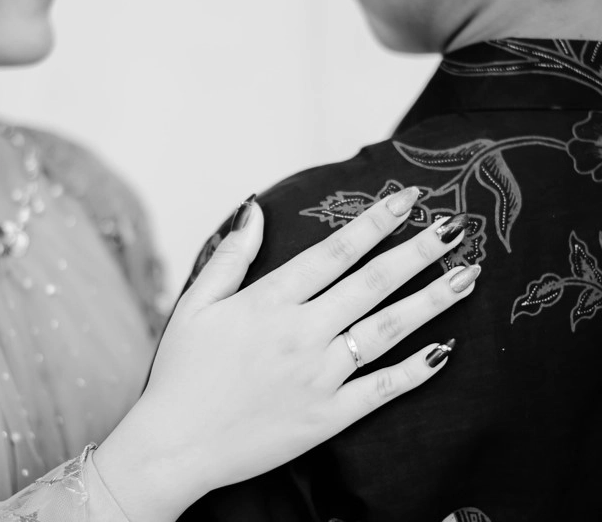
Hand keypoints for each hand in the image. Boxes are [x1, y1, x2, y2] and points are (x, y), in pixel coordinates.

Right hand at [96, 188, 476, 520]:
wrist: (175, 446)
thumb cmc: (182, 371)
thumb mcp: (195, 303)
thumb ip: (231, 254)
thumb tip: (254, 206)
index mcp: (270, 302)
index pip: (334, 251)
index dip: (374, 221)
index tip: (407, 198)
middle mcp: (302, 333)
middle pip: (372, 283)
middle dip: (417, 252)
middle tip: (454, 227)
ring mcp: (319, 376)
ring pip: (387, 330)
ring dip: (430, 301)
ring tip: (467, 276)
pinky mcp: (328, 416)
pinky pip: (381, 390)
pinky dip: (415, 372)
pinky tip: (445, 352)